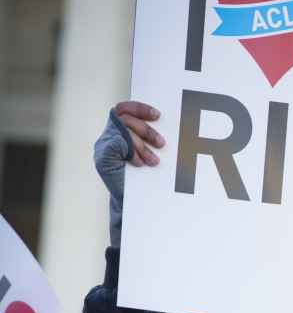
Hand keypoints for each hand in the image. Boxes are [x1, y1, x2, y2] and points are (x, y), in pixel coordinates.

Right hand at [94, 101, 163, 245]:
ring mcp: (103, 146)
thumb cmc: (144, 179)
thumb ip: (149, 139)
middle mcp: (109, 137)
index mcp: (120, 133)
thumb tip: (170, 124)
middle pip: (124, 117)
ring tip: (153, 161)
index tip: (158, 115)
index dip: (139, 108)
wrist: (133, 204)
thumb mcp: (149, 154)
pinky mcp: (102, 158)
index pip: (124, 109)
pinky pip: (118, 144)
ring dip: (141, 144)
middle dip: (146, 129)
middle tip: (162, 144)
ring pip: (122, 130)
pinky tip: (139, 164)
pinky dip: (132, 152)